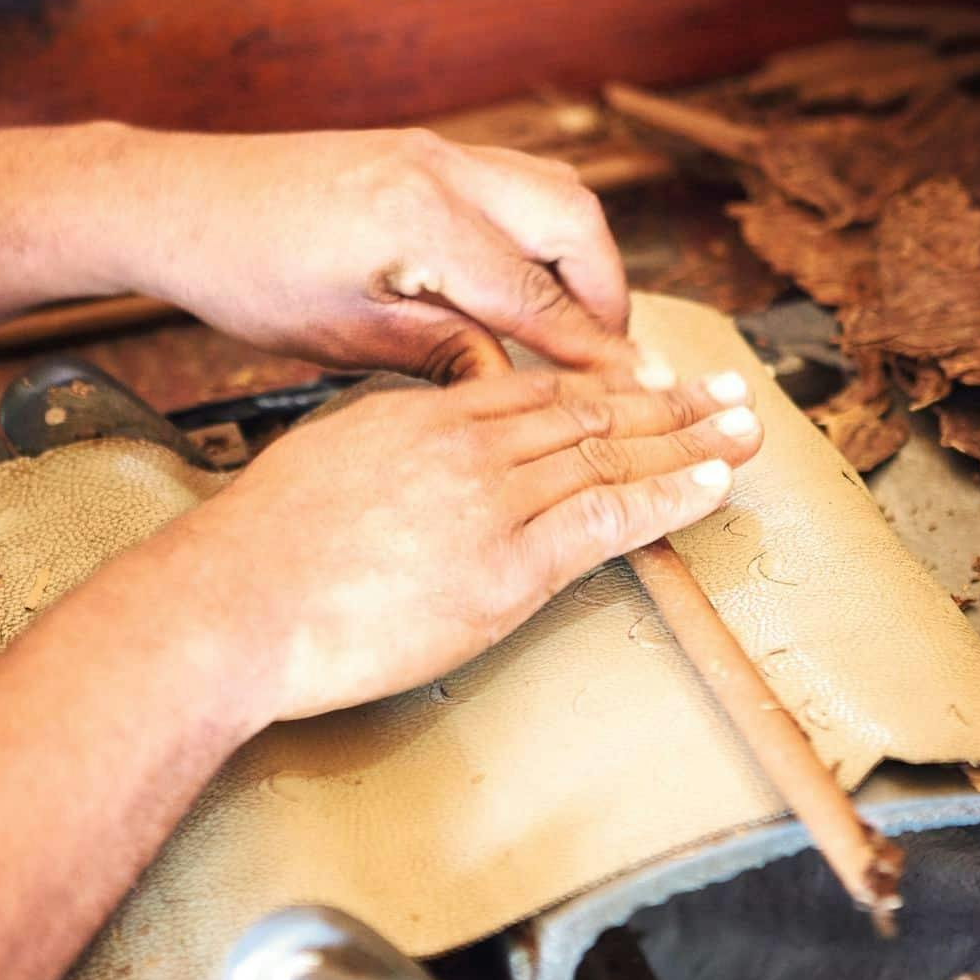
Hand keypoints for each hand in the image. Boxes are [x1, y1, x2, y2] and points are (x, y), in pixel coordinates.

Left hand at [124, 128, 635, 381]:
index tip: (635, 392)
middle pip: (575, 222)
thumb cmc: (245, 275)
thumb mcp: (344, 337)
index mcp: (423, 220)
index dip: (594, 350)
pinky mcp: (421, 151)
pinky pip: (515, 185)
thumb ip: (443, 352)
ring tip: (577, 326)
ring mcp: (435, 150)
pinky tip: (526, 286)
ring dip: (581, 257)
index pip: (541, 295)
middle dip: (607, 292)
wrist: (178, 200)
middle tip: (611, 359)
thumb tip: (517, 385)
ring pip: (554, 192)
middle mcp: (442, 169)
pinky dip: (542, 234)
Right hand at [168, 366, 763, 725]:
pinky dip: (668, 496)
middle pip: (592, 411)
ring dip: (691, 439)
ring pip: (613, 455)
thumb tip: (414, 453)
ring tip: (747, 427)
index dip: (607, 382)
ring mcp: (492, 503)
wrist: (232, 602)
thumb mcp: (327, 460)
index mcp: (424, 416)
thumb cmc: (259, 550)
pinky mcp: (505, 568)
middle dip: (672, 400)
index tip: (654, 377)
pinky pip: (606, 519)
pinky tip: (711, 483)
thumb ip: (389, 447)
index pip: (539, 390)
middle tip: (732, 388)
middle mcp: (468, 446)